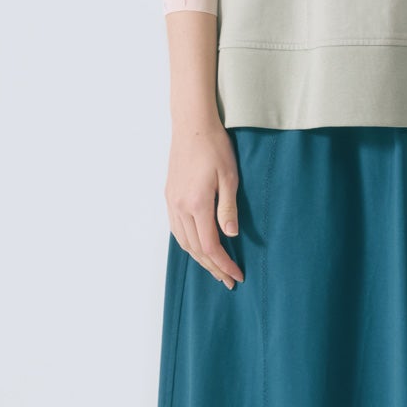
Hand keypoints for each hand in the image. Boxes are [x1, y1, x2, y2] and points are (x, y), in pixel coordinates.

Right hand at [166, 115, 243, 288]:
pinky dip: (188, 244)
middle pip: (195, 249)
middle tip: (228, 280)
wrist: (191, 125)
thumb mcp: (230, 177)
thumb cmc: (214, 147)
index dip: (224, 264)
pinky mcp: (169, 196)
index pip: (210, 246)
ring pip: (183, 242)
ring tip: (215, 269)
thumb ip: (228, 208)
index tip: (237, 276)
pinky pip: (177, 229)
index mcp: (196, 204)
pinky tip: (198, 247)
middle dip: (213, 268)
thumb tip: (231, 235)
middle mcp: (179, 207)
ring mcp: (171, 202)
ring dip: (199, 258)